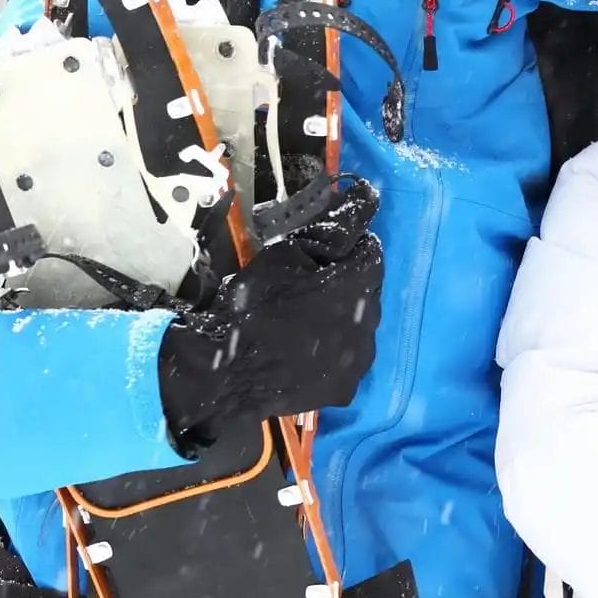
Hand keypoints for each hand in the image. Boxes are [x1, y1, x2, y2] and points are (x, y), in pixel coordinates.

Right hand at [157, 179, 384, 445]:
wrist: (226, 374)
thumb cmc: (255, 306)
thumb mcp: (285, 254)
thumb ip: (327, 233)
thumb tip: (357, 208)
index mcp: (359, 284)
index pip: (371, 250)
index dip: (349, 245)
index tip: (325, 250)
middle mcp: (371, 321)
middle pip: (367, 289)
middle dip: (347, 281)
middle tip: (310, 285)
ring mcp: (360, 360)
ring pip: (360, 326)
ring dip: (342, 318)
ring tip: (306, 322)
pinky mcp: (345, 389)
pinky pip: (347, 360)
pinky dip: (333, 352)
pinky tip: (306, 352)